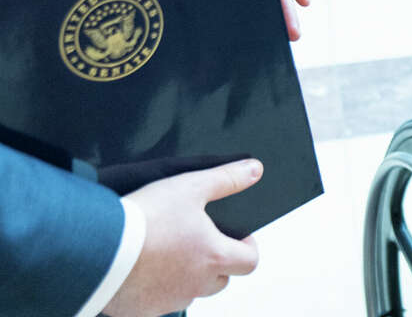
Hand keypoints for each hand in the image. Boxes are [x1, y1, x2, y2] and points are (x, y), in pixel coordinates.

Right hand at [102, 159, 263, 316]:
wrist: (95, 247)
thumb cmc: (144, 218)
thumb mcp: (190, 187)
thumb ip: (226, 179)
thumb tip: (255, 170)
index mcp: (214, 257)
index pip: (249, 261)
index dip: (247, 247)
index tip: (237, 237)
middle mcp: (195, 286)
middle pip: (220, 280)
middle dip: (217, 263)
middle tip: (198, 241)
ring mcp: (167, 301)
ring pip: (188, 292)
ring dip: (185, 277)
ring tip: (165, 252)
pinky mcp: (140, 311)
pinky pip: (156, 303)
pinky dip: (153, 290)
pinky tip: (140, 270)